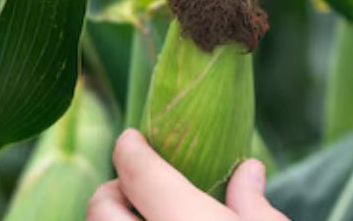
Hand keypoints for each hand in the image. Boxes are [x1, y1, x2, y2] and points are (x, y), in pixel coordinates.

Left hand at [86, 128, 289, 220]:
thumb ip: (252, 202)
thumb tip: (248, 172)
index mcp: (185, 219)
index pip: (138, 173)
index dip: (130, 149)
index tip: (132, 139)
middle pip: (100, 207)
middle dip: (114, 190)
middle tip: (140, 188)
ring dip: (117, 220)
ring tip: (147, 216)